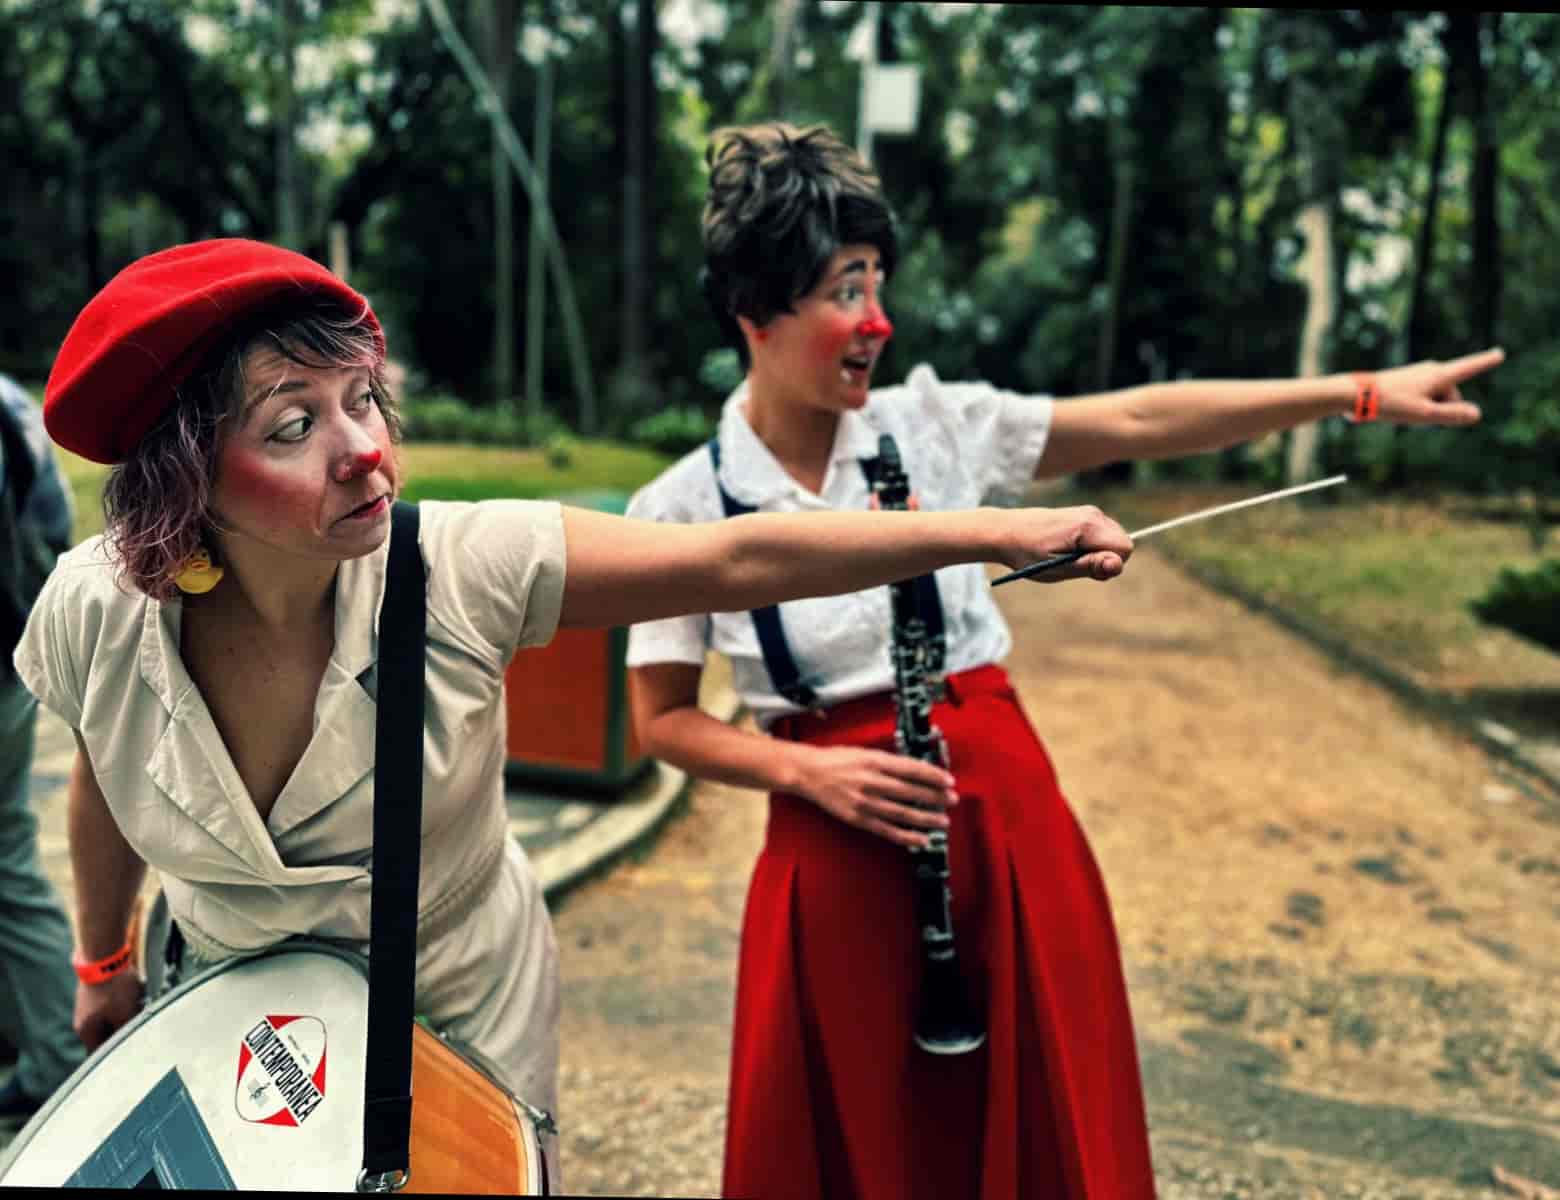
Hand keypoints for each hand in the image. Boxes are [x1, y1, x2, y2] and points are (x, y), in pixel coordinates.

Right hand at [74, 971, 143, 1051]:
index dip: (116, 1053)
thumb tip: (129, 1043)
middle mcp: (83, 1020)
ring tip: (138, 1005)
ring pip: (108, 1017)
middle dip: (122, 1031)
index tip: (132, 1051)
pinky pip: (109, 1003)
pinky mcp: (94, 991)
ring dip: (123, 1014)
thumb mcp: (125, 1014)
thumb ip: (125, 1032)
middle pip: (105, 1034)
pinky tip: (133, 992)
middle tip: (138, 1025)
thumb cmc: (114, 988)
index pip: (100, 1052)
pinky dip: (121, 1001)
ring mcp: (87, 1005)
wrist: (104, 955)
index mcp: (86, 1031)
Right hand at [791, 743, 959, 848]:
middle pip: (911, 791)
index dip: (933, 776)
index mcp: (874, 761)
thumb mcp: (865, 752)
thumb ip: (889, 762)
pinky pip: (886, 830)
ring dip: (925, 818)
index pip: (912, 769)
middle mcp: (871, 781)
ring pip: (902, 813)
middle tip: (951, 800)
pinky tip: (920, 839)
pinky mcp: (858, 818)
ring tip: (942, 821)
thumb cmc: (835, 760)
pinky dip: (905, 836)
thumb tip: (916, 771)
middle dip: (935, 797)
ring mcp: (865, 802)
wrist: (808, 773)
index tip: (948, 781)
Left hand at [998, 504, 1133, 582]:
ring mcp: (1089, 512)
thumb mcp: (1057, 567)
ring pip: (1114, 539)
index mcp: (1088, 525)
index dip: (1110, 565)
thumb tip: (1117, 564)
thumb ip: (1090, 566)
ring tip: (1068, 556)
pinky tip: (1068, 548)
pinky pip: (1103, 535)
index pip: (1125, 548)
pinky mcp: (1084, 515)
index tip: (1086, 569)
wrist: (1004, 531)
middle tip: (1074, 565)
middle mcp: (1093, 514)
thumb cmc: (1028, 552)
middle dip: (1107, 559)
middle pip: (1123, 543)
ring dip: (1098, 553)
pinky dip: (1092, 546)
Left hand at [1371, 347, 1502, 425]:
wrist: (1355, 395)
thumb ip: (1451, 415)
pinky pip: (1423, 399)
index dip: (1485, 362)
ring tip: (1403, 411)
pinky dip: (1417, 408)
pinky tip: (1398, 410)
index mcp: (1439, 375)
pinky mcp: (1407, 381)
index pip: (1469, 368)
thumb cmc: (1390, 403)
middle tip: (1417, 415)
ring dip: (1427, 411)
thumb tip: (1477, 414)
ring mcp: (1418, 374)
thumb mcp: (1423, 414)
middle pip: (1451, 394)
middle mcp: (1431, 370)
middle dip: (1442, 410)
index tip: (1499, 353)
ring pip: (1435, 398)